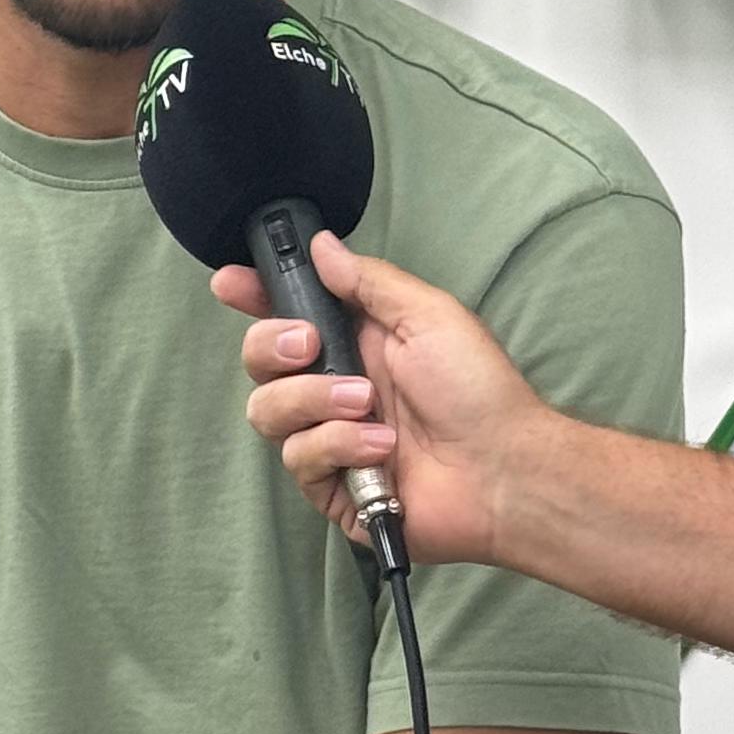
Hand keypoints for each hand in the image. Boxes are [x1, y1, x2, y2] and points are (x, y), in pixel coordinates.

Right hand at [218, 234, 546, 570]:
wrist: (503, 469)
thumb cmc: (479, 390)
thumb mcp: (427, 316)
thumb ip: (368, 282)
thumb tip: (321, 246)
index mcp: (356, 342)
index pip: (287, 314)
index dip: (253, 298)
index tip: (230, 284)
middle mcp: (334, 388)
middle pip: (260, 361)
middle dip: (271, 347)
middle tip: (309, 346)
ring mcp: (330, 438)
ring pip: (268, 412)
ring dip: (315, 401)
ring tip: (368, 406)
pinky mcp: (332, 487)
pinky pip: (300, 459)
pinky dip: (339, 446)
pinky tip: (381, 449)